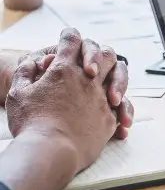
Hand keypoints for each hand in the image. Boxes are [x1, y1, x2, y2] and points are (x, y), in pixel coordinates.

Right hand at [6, 28, 119, 172]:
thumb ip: (26, 72)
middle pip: (104, 53)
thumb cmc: (31, 123)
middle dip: (100, 53)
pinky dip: (119, 106)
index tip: (69, 39)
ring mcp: (102, 98)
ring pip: (119, 77)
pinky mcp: (110, 118)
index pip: (71, 40)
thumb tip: (36, 62)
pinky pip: (121, 106)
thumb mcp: (18, 93)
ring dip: (115, 78)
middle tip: (92, 65)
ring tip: (108, 89)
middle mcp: (88, 80)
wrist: (51, 152)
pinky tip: (114, 111)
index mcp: (64, 69)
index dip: (69, 37)